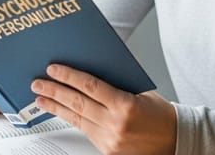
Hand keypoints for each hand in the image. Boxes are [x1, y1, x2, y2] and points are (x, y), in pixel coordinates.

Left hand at [31, 64, 176, 154]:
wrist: (176, 140)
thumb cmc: (160, 114)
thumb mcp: (139, 93)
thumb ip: (114, 85)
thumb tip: (85, 74)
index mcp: (125, 105)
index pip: (90, 86)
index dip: (69, 76)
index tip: (53, 69)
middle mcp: (116, 125)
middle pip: (77, 103)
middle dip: (54, 91)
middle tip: (38, 82)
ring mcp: (111, 141)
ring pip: (77, 120)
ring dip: (56, 107)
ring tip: (42, 98)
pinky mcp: (108, 153)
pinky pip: (86, 132)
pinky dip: (72, 121)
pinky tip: (62, 113)